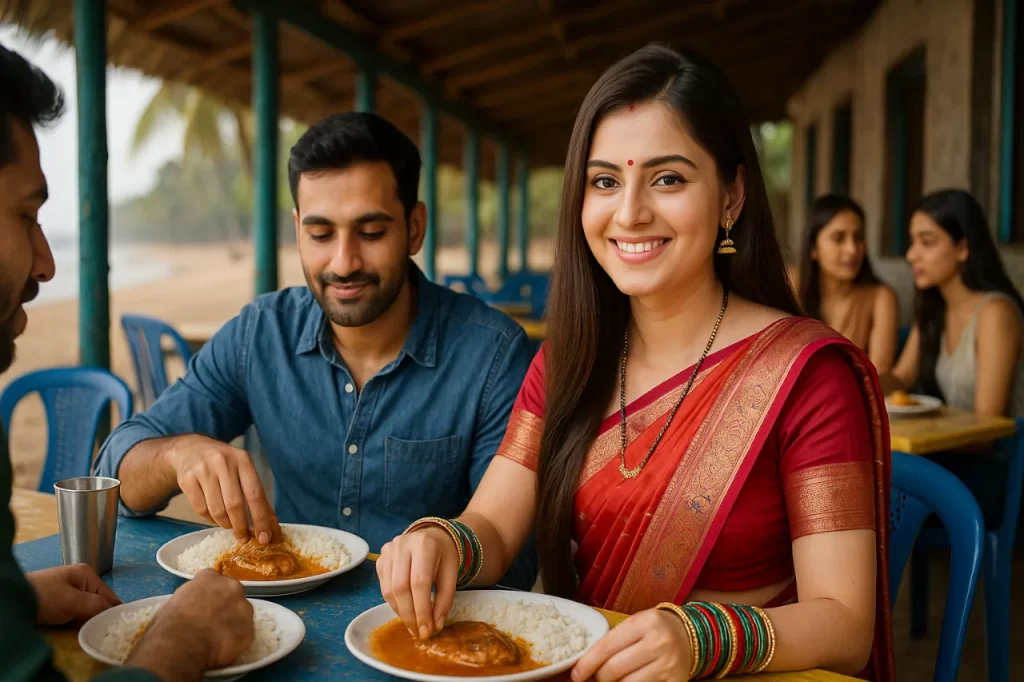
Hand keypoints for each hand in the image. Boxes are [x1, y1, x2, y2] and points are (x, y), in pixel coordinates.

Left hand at [26, 564, 120, 625]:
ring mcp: (68, 590)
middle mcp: (80, 580)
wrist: (14, 599)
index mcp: (87, 574)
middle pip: (98, 602)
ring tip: (90, 632)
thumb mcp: (74, 601)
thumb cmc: (45, 597)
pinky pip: (74, 612)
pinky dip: (75, 620)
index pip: (110, 595)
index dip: (114, 612)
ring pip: (86, 608)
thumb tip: (114, 613)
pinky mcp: (57, 601)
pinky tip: (75, 628)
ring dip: (86, 620)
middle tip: (103, 633)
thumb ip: (97, 606)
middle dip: (99, 616)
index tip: (117, 628)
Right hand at [127, 569, 254, 678]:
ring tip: (218, 638)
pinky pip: (245, 634)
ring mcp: (244, 608)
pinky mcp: (250, 630)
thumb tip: (187, 609)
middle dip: (225, 604)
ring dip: (233, 622)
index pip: (212, 579)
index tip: (202, 604)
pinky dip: (236, 641)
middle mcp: (231, 587)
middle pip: (232, 593)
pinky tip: (223, 649)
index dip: (207, 593)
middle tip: (212, 621)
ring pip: (242, 613)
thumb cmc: (168, 625)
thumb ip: (187, 600)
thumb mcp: (171, 604)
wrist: (180, 645)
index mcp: (209, 578)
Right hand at [165, 434, 278, 542]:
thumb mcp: (242, 469)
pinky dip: (210, 519)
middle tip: (244, 538)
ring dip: (225, 524)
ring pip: (217, 510)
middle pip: (235, 504)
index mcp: (243, 460)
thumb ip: (255, 493)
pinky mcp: (187, 479)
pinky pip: (200, 510)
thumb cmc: (223, 464)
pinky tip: (214, 516)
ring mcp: (203, 470)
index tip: (264, 538)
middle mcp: (223, 462)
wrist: (190, 449)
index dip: (261, 518)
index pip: (255, 494)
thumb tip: (270, 524)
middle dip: (241, 526)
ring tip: (229, 524)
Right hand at [377, 526, 460, 639]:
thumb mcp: (451, 574)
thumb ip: (445, 599)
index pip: (419, 582)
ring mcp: (388, 550)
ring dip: (400, 612)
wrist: (431, 536)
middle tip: (418, 632)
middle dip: (409, 615)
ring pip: (388, 590)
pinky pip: (383, 587)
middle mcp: (402, 544)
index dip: (422, 610)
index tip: (426, 630)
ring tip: (413, 624)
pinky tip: (405, 610)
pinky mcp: (380, 559)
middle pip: (400, 588)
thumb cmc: (443, 555)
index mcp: (424, 545)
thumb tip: (435, 626)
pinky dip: (394, 603)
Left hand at [571, 608, 691, 681]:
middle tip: (594, 677)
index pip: (607, 647)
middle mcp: (658, 643)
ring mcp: (668, 665)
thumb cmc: (655, 629)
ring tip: (612, 679)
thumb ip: (613, 640)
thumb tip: (585, 664)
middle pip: (614, 669)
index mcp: (644, 622)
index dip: (587, 663)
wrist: (690, 635)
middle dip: (599, 677)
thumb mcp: (636, 623)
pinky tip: (627, 681)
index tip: (576, 674)